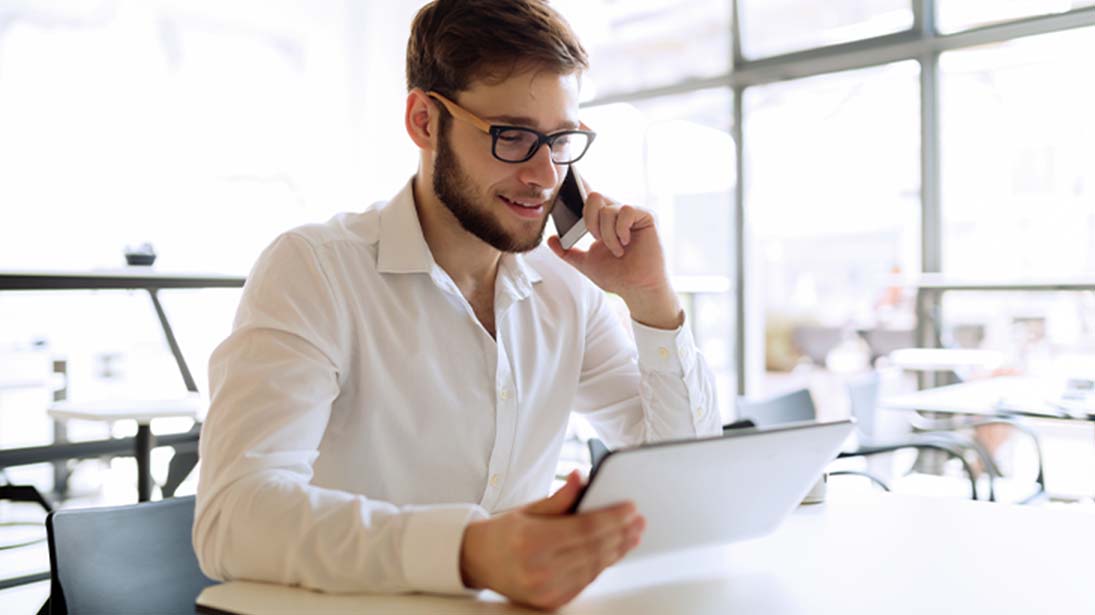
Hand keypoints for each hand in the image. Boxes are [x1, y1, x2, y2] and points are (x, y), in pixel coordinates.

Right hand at [460, 471, 644, 609]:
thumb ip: (560, 497)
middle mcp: (539, 569)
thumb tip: (582, 477)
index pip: (584, 528)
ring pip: (594, 567)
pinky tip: (613, 551)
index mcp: (532, 541)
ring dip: (617, 550)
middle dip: (621, 533)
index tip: (630, 507)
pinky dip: (602, 565)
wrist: (477, 561)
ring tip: (632, 534)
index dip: (612, 517)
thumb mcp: (529, 508)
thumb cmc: (504, 532)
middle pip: (593, 549)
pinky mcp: (551, 601)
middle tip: (638, 519)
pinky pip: (586, 581)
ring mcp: (545, 589)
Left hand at [548, 191, 681, 328]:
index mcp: (604, 220)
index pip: (589, 199)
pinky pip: (626, 210)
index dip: (579, 192)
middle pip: (594, 196)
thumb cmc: (617, 276)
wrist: (636, 289)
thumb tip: (550, 239)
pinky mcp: (647, 216)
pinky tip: (625, 243)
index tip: (571, 195)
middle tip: (597, 239)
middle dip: (589, 221)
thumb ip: (567, 251)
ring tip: (617, 251)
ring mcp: (633, 214)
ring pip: (608, 209)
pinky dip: (621, 230)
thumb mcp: (585, 263)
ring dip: (607, 235)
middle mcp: (618, 213)